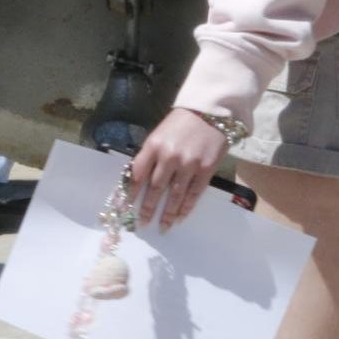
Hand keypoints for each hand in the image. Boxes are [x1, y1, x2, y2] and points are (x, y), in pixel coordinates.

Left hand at [129, 107, 227, 228]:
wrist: (212, 112)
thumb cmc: (182, 123)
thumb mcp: (160, 134)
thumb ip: (151, 155)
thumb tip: (140, 181)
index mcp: (154, 146)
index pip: (137, 174)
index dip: (131, 193)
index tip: (126, 207)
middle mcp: (169, 156)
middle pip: (155, 188)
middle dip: (148, 208)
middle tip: (143, 223)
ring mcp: (189, 164)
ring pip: (175, 195)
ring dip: (168, 214)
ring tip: (163, 227)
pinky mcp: (206, 169)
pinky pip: (194, 193)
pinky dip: (187, 207)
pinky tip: (181, 217)